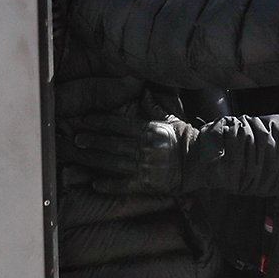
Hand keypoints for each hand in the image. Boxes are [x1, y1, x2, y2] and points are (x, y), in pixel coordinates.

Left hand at [73, 112, 197, 193]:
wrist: (201, 161)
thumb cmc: (186, 138)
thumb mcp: (171, 119)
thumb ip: (155, 107)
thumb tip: (145, 92)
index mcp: (149, 130)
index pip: (120, 124)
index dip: (101, 122)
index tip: (85, 121)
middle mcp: (144, 146)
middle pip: (112, 143)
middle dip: (93, 140)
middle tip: (76, 138)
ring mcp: (145, 165)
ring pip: (113, 162)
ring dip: (95, 159)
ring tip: (79, 155)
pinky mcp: (147, 183)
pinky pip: (124, 184)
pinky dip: (109, 185)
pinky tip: (95, 184)